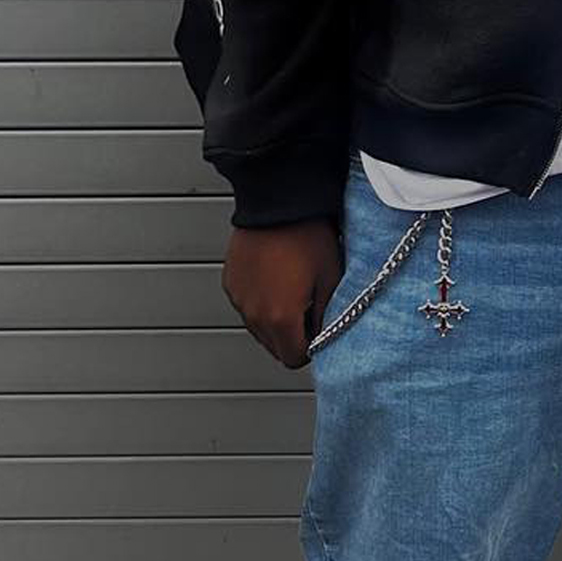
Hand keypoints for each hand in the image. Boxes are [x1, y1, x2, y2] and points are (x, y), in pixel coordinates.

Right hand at [221, 217, 343, 368]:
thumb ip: (328, 315)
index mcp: (280, 318)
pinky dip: (261, 301)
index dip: (311, 348)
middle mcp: (254, 314)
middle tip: (311, 308)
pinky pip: (247, 305)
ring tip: (294, 288)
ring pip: (259, 328)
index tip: (320, 330)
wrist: (279, 201)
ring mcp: (239, 298)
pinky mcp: (231, 282)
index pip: (294, 359)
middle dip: (293, 336)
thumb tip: (327, 334)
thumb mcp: (331, 277)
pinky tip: (277, 277)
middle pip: (275, 347)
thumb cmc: (308, 235)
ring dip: (276, 319)